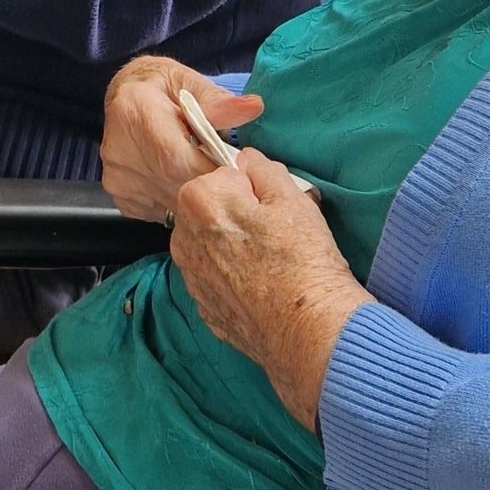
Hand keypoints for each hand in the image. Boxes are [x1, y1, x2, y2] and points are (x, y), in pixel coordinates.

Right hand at [99, 55, 264, 226]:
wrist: (124, 97)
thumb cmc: (162, 87)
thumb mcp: (189, 83)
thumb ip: (219, 101)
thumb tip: (253, 108)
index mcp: (133, 109)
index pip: (176, 156)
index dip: (211, 169)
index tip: (237, 169)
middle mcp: (117, 147)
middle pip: (174, 183)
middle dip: (208, 184)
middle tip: (227, 174)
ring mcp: (115, 176)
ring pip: (170, 203)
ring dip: (195, 197)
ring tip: (204, 174)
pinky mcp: (119, 196)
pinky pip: (161, 211)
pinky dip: (179, 202)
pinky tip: (182, 180)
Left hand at [169, 148, 374, 431]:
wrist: (308, 330)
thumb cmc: (302, 258)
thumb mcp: (290, 197)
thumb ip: (261, 168)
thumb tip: (246, 159)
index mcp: (197, 201)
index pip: (221, 177)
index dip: (250, 189)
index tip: (272, 206)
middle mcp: (182, 239)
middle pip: (211, 212)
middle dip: (239, 215)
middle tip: (277, 233)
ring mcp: (190, 278)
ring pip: (212, 246)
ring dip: (235, 247)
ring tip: (272, 262)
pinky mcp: (203, 308)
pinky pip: (217, 279)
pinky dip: (235, 279)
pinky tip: (263, 287)